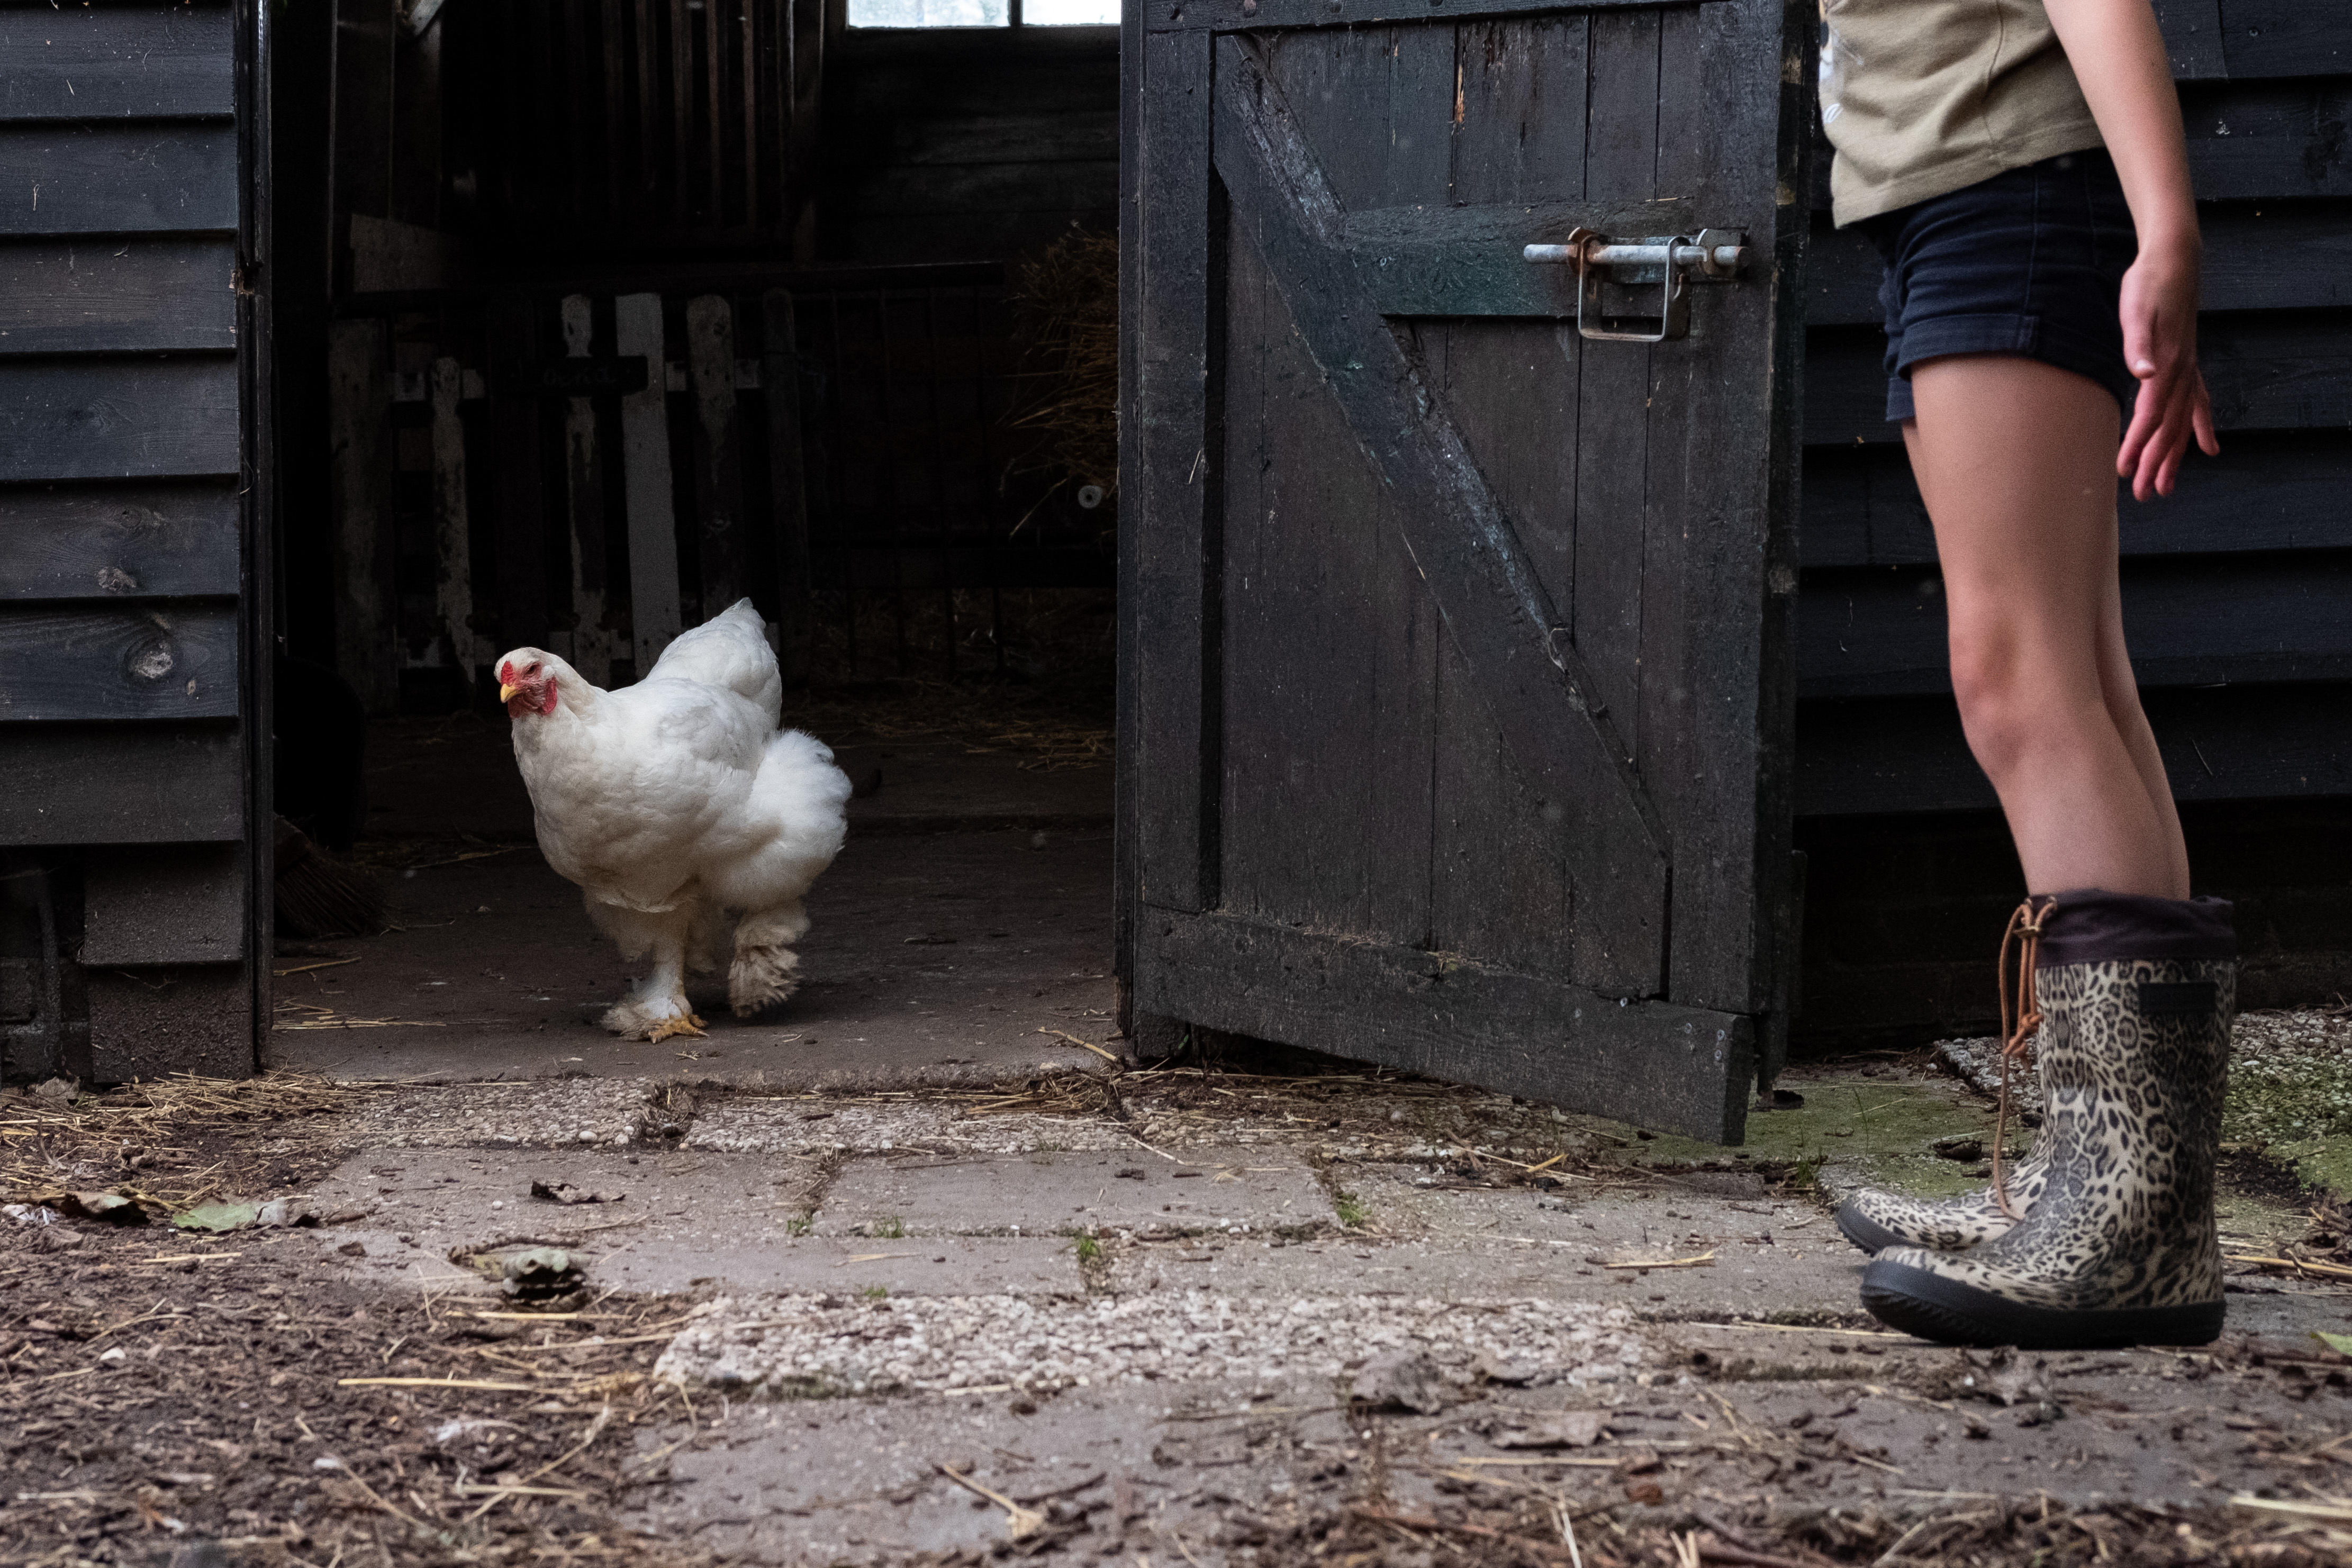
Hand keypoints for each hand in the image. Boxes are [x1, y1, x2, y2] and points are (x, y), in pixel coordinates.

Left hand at [2116, 235, 2218, 500]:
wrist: (2174, 261)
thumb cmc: (2148, 285)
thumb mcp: (2135, 311)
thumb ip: (2137, 344)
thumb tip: (2143, 372)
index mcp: (2167, 364)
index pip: (2150, 416)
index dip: (2138, 445)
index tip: (2124, 471)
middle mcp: (2182, 371)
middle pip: (2168, 427)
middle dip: (2156, 463)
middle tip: (2144, 495)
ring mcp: (2188, 368)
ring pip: (2182, 422)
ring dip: (2174, 455)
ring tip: (2165, 486)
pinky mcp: (2188, 362)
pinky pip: (2198, 403)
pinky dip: (2201, 427)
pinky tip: (2208, 449)